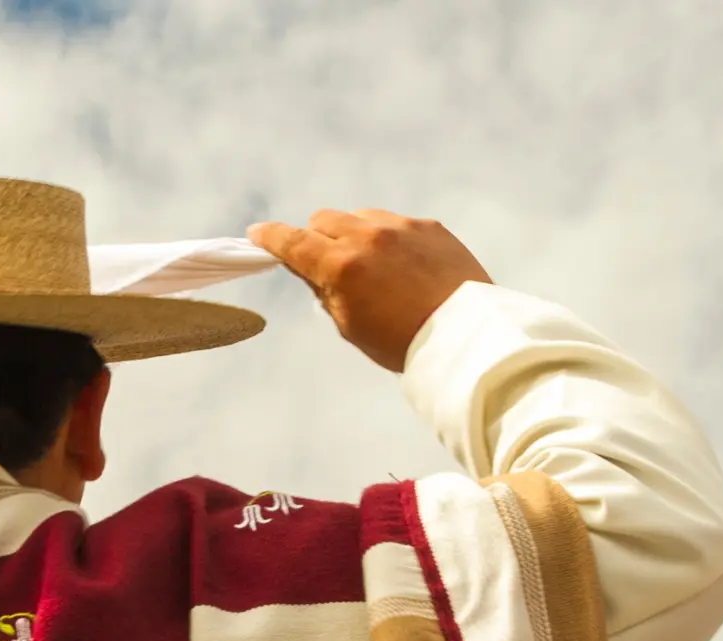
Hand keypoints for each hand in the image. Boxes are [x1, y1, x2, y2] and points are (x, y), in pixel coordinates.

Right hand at [247, 210, 490, 372]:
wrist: (465, 335)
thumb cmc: (401, 341)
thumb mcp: (348, 325)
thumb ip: (324, 291)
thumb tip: (311, 271)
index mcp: (340, 265)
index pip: (292, 241)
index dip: (270, 237)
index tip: (257, 233)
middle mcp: (367, 236)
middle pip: (323, 219)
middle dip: (315, 236)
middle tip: (322, 260)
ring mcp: (401, 226)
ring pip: (359, 216)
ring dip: (352, 232)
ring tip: (367, 262)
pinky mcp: (429, 226)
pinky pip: (395, 223)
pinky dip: (387, 238)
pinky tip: (401, 264)